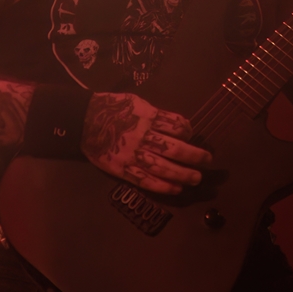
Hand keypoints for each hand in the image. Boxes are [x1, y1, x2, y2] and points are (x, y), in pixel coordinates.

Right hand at [81, 92, 210, 193]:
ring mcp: (133, 154)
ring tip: (197, 178)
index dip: (188, 131)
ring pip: (163, 167)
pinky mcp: (124, 169)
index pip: (176, 125)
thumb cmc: (113, 108)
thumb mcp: (136, 102)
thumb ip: (154, 113)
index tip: (192, 135)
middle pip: (175, 148)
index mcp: (148, 117)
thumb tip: (174, 124)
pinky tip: (177, 189)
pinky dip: (163, 186)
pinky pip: (146, 180)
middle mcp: (144, 136)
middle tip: (208, 161)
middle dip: (194, 156)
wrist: (84, 120)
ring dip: (183, 174)